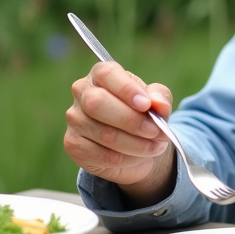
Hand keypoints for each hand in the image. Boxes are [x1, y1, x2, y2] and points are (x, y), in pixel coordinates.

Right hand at [64, 62, 176, 205]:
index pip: (107, 74)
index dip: (126, 89)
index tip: (146, 105)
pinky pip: (103, 156)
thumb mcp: (156, 102)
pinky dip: (127, 159)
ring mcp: (75, 119)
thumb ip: (160, 98)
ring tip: (156, 146)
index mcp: (101, 75)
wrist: (133, 146)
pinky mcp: (74, 145)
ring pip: (105, 134)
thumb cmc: (142, 115)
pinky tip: (138, 157)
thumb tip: (158, 104)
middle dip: (132, 121)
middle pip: (97, 103)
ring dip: (137, 144)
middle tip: (156, 131)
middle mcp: (82, 93)